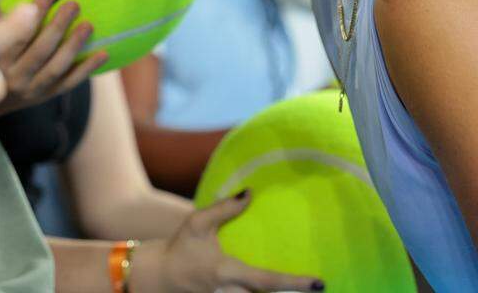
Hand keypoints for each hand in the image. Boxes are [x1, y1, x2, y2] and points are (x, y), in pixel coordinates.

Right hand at [0, 0, 107, 118]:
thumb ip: (3, 21)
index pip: (18, 35)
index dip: (35, 13)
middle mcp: (15, 77)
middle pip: (40, 51)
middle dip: (58, 26)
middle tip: (73, 5)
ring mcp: (33, 89)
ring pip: (56, 67)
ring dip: (74, 45)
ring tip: (88, 25)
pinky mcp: (48, 95)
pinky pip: (71, 82)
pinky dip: (87, 68)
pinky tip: (103, 53)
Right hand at [156, 191, 324, 292]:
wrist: (158, 277)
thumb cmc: (180, 248)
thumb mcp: (197, 223)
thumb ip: (225, 208)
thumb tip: (250, 193)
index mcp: (227, 273)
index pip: (267, 281)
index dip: (295, 283)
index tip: (319, 282)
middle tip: (318, 287)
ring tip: (305, 288)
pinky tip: (279, 288)